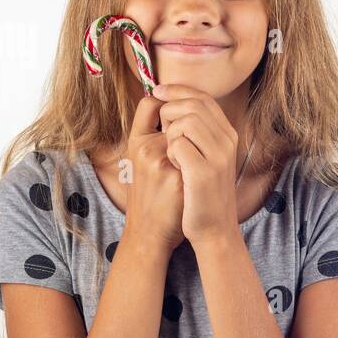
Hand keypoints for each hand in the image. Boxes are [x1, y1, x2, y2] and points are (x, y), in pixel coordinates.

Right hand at [121, 95, 185, 254]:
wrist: (149, 234)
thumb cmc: (149, 195)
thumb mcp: (141, 161)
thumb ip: (153, 135)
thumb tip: (170, 105)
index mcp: (135, 142)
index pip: (151, 103)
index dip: (167, 104)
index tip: (176, 118)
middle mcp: (146, 148)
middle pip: (176, 116)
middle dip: (186, 127)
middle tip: (186, 150)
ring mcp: (164, 163)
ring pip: (191, 134)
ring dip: (196, 145)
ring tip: (188, 168)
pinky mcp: (180, 179)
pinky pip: (200, 156)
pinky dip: (201, 163)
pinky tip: (194, 181)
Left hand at [153, 83, 242, 247]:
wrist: (214, 229)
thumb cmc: (202, 193)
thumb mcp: (208, 157)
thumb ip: (197, 132)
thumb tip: (172, 103)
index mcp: (228, 135)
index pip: (203, 98)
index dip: (178, 90)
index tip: (159, 91)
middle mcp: (227, 142)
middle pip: (192, 105)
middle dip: (170, 112)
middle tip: (165, 133)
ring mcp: (218, 157)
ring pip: (184, 122)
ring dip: (170, 134)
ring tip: (173, 155)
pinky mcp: (204, 173)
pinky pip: (178, 145)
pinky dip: (170, 153)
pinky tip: (176, 169)